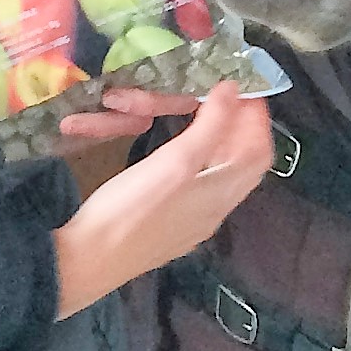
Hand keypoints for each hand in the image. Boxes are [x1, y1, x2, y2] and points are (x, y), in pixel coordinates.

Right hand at [53, 81, 277, 317]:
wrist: (91, 261)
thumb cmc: (131, 209)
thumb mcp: (174, 161)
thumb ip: (209, 126)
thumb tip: (233, 90)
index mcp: (221, 193)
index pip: (258, 152)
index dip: (257, 119)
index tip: (245, 88)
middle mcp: (215, 211)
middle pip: (246, 167)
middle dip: (244, 131)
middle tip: (230, 101)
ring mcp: (194, 223)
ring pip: (224, 179)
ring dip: (225, 147)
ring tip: (210, 119)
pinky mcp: (173, 228)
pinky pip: (203, 190)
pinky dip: (205, 163)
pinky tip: (185, 155)